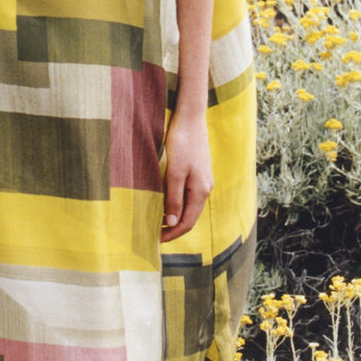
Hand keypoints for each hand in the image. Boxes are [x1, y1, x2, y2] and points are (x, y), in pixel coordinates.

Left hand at [160, 114, 212, 242]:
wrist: (191, 119)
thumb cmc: (182, 143)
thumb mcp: (174, 172)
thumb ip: (174, 199)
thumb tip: (172, 223)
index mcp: (201, 191)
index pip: (187, 222)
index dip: (173, 234)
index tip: (156, 241)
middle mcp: (205, 189)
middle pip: (190, 217)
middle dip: (174, 228)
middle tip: (155, 235)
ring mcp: (202, 180)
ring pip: (189, 207)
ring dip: (175, 217)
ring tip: (158, 222)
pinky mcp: (197, 172)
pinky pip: (188, 196)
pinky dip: (177, 204)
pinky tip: (166, 203)